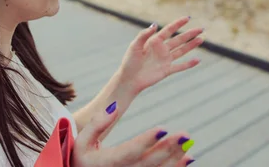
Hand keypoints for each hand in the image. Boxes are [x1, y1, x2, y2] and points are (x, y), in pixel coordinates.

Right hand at [71, 101, 194, 166]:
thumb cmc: (80, 158)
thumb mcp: (80, 141)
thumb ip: (95, 124)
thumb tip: (113, 107)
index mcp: (106, 163)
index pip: (129, 151)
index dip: (146, 141)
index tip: (163, 129)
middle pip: (148, 163)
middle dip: (168, 149)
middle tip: (184, 134)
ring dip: (175, 159)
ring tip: (188, 144)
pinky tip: (188, 158)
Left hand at [118, 16, 203, 94]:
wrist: (129, 79)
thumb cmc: (129, 61)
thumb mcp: (135, 45)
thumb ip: (144, 34)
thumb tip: (154, 24)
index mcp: (154, 41)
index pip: (169, 30)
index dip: (178, 24)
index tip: (188, 18)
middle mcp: (162, 49)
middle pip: (179, 39)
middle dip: (190, 34)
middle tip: (201, 29)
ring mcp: (165, 60)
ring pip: (182, 51)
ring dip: (191, 45)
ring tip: (201, 39)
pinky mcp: (167, 70)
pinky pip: (180, 66)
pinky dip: (189, 64)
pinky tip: (198, 60)